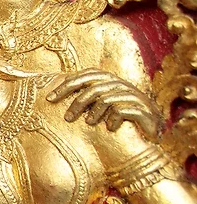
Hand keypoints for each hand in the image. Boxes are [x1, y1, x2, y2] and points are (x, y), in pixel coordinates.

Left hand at [47, 69, 163, 140]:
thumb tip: (52, 94)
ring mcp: (132, 95)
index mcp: (109, 80)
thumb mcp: (101, 104)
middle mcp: (121, 84)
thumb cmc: (121, 115)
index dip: (66, 85)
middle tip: (67, 118)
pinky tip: (110, 128)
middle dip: (77, 102)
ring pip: (105, 99)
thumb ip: (84, 96)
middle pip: (93, 87)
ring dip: (94, 113)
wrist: (152, 127)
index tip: (49, 98)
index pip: (85, 75)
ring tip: (88, 123)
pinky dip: (112, 120)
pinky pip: (121, 110)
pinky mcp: (142, 108)